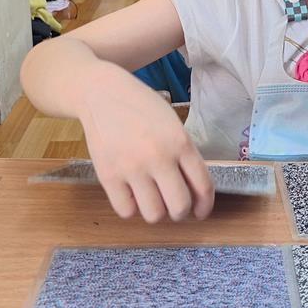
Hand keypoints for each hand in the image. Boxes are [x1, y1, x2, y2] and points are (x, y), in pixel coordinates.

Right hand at [81, 63, 213, 222]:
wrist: (102, 93)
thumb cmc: (141, 108)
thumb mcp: (172, 124)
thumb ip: (184, 156)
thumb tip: (193, 194)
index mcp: (180, 142)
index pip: (203, 186)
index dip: (204, 206)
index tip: (199, 212)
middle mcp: (158, 157)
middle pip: (179, 207)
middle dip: (180, 212)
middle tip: (174, 207)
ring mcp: (132, 167)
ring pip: (153, 215)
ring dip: (156, 212)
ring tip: (152, 199)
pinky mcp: (108, 175)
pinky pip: (126, 211)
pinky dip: (132, 208)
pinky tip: (132, 195)